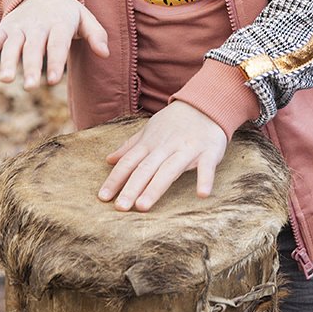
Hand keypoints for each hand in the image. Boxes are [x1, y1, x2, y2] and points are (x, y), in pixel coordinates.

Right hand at [0, 0, 109, 88]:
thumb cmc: (68, 13)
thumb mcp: (85, 18)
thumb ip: (96, 35)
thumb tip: (105, 54)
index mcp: (60, 23)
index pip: (57, 44)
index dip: (55, 61)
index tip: (52, 81)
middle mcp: (38, 25)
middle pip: (34, 47)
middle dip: (31, 67)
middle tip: (30, 87)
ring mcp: (20, 26)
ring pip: (12, 45)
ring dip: (8, 62)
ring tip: (6, 80)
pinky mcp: (5, 28)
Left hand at [99, 101, 227, 211]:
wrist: (207, 103)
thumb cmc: (175, 121)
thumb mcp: (150, 130)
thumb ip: (131, 146)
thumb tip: (108, 160)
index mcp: (150, 142)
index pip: (128, 162)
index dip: (115, 179)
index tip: (103, 197)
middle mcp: (166, 146)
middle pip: (146, 168)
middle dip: (132, 188)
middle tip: (120, 208)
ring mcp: (188, 149)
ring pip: (169, 170)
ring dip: (155, 187)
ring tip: (142, 206)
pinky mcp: (209, 152)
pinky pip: (206, 167)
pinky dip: (205, 179)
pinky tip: (202, 194)